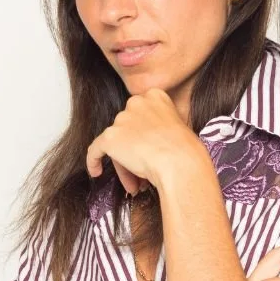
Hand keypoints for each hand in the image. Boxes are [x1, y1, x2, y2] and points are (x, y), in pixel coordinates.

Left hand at [85, 88, 202, 194]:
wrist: (180, 162)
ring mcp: (121, 119)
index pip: (141, 116)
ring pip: (116, 144)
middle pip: (128, 129)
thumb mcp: (179, 127)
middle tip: (142, 171)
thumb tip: (148, 143)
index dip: (144, 136)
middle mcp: (136, 103)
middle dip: (134, 151)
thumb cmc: (185, 150)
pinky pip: (95, 150)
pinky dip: (94, 161)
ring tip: (136, 184)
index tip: (150, 149)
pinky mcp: (110, 137)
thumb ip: (161, 127)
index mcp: (155, 96)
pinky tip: (96, 172)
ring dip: (125, 164)